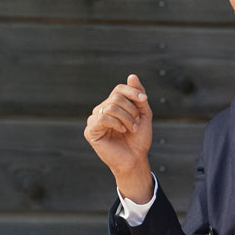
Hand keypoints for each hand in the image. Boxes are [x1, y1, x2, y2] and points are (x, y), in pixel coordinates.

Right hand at [84, 74, 153, 197]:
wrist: (135, 159)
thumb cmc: (139, 139)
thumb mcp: (143, 114)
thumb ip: (138, 96)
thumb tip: (132, 75)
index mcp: (113, 105)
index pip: (119, 89)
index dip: (132, 91)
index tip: (144, 100)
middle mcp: (102, 110)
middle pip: (116, 97)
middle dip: (131, 110)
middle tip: (136, 124)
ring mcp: (95, 120)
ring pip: (110, 106)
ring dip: (126, 118)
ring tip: (131, 129)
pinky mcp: (91, 131)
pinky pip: (102, 117)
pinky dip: (116, 123)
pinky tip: (121, 131)